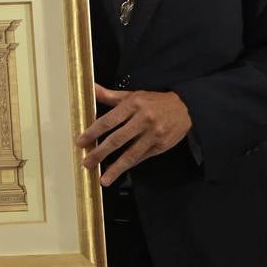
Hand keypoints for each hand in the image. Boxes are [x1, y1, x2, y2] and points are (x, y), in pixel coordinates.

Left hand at [77, 84, 191, 185]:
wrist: (185, 107)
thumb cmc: (154, 101)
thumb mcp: (133, 95)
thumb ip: (110, 95)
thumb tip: (90, 87)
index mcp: (133, 104)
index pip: (108, 120)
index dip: (93, 132)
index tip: (80, 142)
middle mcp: (143, 119)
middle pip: (117, 139)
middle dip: (100, 153)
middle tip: (87, 163)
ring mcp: (153, 134)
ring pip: (131, 153)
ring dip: (115, 168)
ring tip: (103, 178)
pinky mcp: (161, 145)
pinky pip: (141, 157)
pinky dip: (129, 165)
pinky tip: (118, 171)